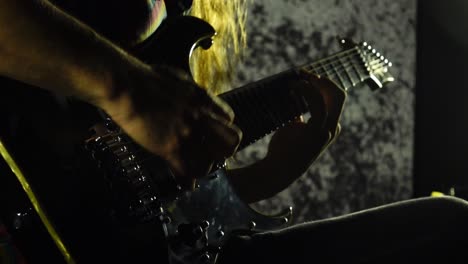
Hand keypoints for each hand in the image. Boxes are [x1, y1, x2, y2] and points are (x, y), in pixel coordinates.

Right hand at [101, 65, 241, 188]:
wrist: (126, 86)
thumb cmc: (145, 78)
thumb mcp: (178, 79)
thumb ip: (191, 92)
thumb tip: (194, 98)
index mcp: (203, 99)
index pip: (229, 119)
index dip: (222, 128)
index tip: (213, 133)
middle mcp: (200, 118)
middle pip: (230, 143)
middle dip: (223, 150)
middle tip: (212, 153)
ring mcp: (185, 134)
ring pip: (211, 162)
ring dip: (205, 166)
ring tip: (196, 166)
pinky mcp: (168, 148)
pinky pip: (187, 171)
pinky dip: (187, 179)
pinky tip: (186, 183)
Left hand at [227, 72, 345, 202]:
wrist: (279, 169)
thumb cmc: (284, 150)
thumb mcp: (295, 129)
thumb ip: (300, 118)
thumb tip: (296, 104)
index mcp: (330, 127)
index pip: (335, 99)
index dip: (323, 85)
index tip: (304, 78)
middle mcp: (333, 128)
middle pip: (339, 95)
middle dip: (322, 80)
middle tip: (303, 74)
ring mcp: (327, 130)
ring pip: (332, 95)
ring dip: (312, 83)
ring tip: (294, 81)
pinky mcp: (317, 131)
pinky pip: (317, 102)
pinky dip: (307, 89)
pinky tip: (294, 86)